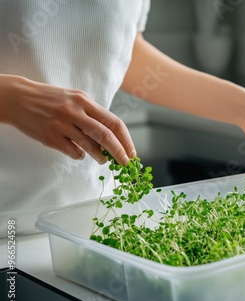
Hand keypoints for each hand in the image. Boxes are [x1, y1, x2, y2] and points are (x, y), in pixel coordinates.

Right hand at [0, 75, 134, 164]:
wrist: (17, 98)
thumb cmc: (51, 99)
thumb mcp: (74, 98)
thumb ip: (93, 114)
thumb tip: (112, 136)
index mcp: (84, 101)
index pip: (113, 122)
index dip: (126, 139)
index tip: (131, 152)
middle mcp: (74, 112)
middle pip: (105, 136)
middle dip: (119, 152)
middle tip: (124, 163)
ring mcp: (62, 125)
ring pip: (90, 147)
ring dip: (100, 157)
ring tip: (103, 159)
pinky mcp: (50, 137)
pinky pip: (73, 152)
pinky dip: (80, 155)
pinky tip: (79, 152)